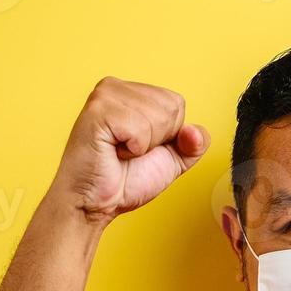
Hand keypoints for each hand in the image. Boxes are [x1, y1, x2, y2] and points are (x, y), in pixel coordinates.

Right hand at [50, 76, 209, 221]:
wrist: (94, 204)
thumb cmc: (124, 180)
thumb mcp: (172, 160)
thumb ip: (194, 144)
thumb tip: (195, 132)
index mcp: (131, 92)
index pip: (177, 103)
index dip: (168, 135)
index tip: (141, 148)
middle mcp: (116, 87)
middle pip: (172, 107)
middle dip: (158, 140)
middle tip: (128, 151)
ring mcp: (105, 95)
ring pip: (159, 117)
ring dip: (144, 146)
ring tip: (120, 151)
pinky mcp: (98, 111)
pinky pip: (141, 129)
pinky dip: (133, 149)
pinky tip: (113, 151)